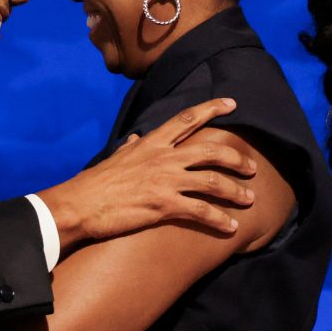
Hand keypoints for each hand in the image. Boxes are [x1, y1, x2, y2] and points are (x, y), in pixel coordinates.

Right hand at [38, 98, 256, 249]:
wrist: (79, 205)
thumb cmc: (93, 184)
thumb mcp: (114, 158)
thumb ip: (130, 149)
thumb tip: (134, 140)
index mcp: (151, 143)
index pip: (186, 119)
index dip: (212, 108)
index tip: (232, 103)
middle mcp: (162, 158)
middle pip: (210, 150)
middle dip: (236, 158)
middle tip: (251, 167)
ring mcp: (165, 181)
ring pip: (212, 181)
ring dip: (236, 191)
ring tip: (249, 199)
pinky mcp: (164, 205)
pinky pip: (201, 211)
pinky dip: (220, 219)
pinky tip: (231, 227)